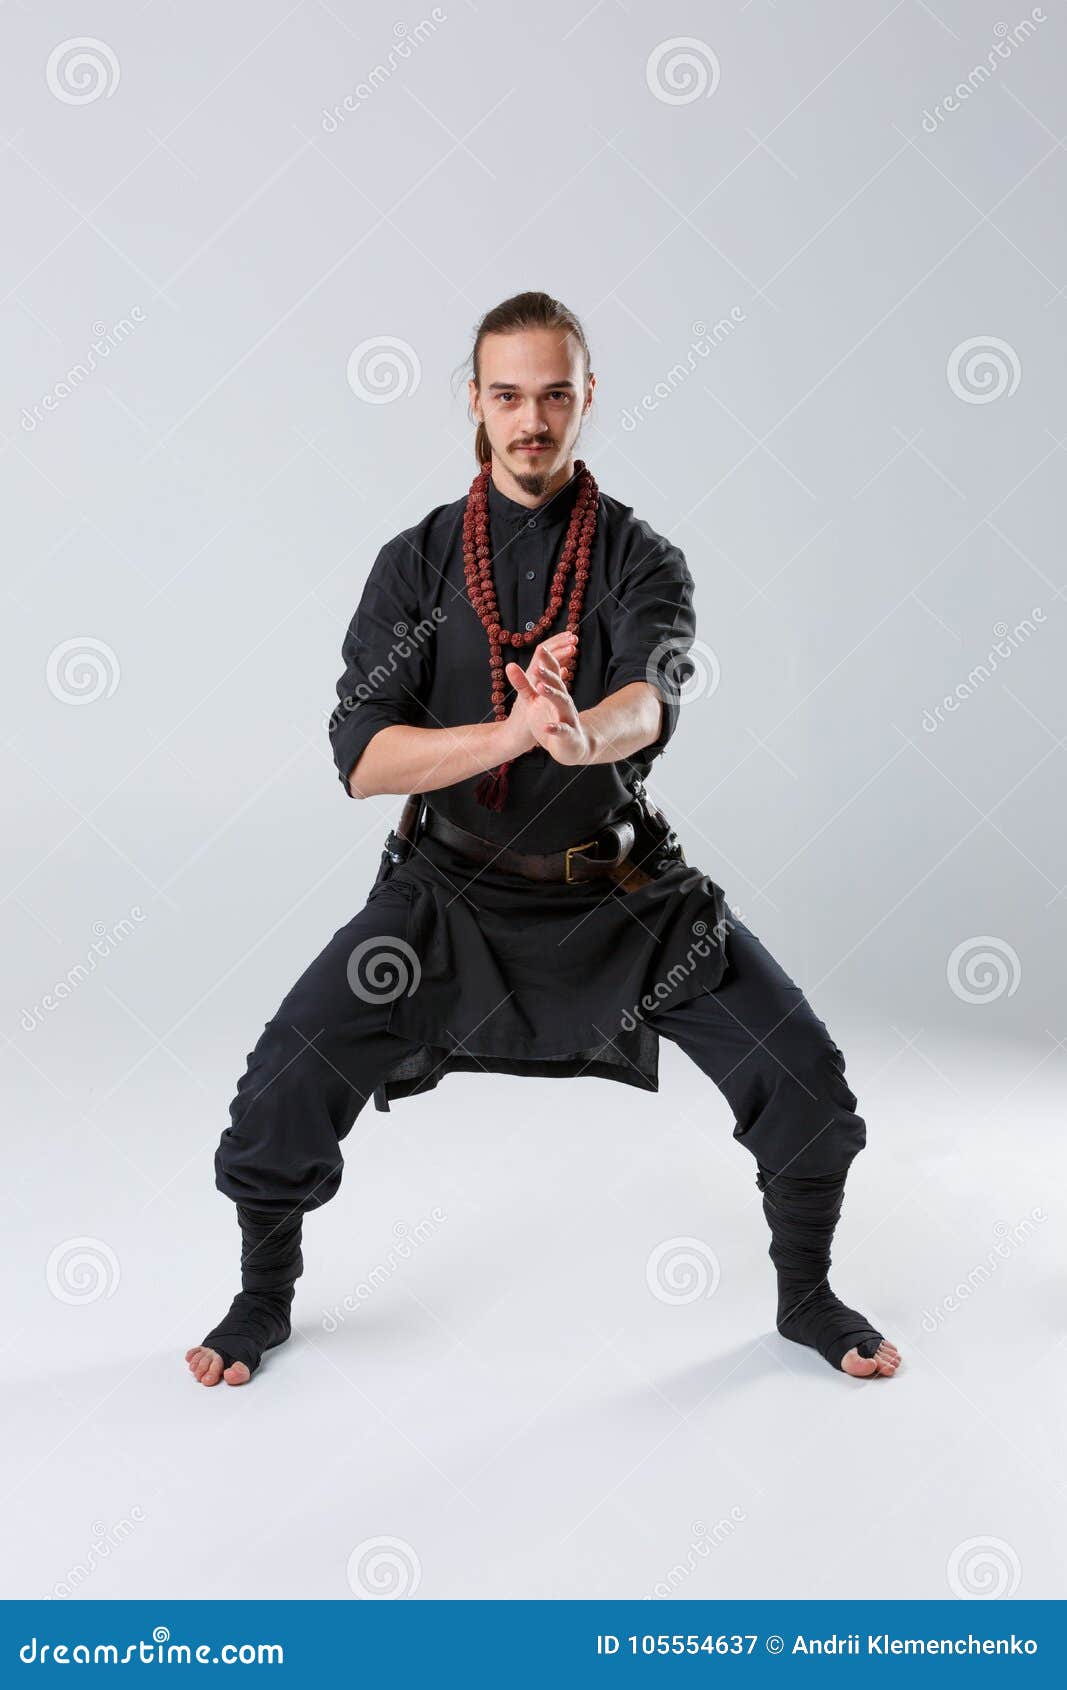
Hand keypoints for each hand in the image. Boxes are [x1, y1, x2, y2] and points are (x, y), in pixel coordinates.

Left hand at [504, 632, 592, 765]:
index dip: (548, 661)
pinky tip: (546, 727)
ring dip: (552, 694)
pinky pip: (562, 730)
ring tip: (540, 687)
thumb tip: (510, 665)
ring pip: (563, 702)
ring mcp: (568, 717)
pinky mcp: (568, 734)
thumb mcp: (534, 702)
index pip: (553, 672)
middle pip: (558, 684)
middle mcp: (564, 701)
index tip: (542, 648)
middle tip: (538, 666)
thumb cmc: (550, 719)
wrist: (571, 746)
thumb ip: (524, 685)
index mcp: (555, 691)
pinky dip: (555, 728)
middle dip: (549, 674)